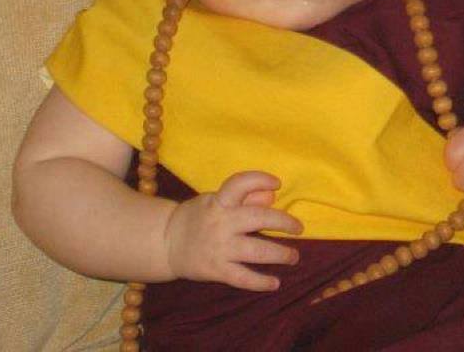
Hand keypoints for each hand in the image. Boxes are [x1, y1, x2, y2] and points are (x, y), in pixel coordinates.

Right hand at [163, 171, 302, 290]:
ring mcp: (219, 248)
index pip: (240, 183)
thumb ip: (243, 197)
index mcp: (219, 201)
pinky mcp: (216, 270)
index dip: (260, 179)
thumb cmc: (197, 217)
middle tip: (298, 228)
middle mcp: (221, 223)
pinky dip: (260, 282)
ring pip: (256, 251)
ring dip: (280, 254)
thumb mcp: (215, 200)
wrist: (165, 242)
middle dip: (283, 222)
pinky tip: (275, 283)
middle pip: (258, 218)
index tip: (277, 183)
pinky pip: (242, 278)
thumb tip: (271, 196)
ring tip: (294, 257)